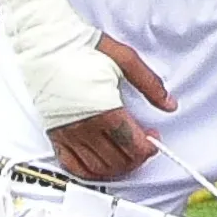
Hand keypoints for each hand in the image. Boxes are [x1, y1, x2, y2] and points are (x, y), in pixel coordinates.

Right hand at [48, 35, 173, 182]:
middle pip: (118, 161)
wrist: (47, 45)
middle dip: (137, 158)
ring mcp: (67, 134)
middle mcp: (84, 127)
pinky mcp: (54, 135)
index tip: (154, 139)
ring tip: (126, 153)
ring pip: (97, 168)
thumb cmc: (84, 49)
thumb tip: (169, 104)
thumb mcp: (126, 60)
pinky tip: (101, 163)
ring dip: (117, 166)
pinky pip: (72, 166)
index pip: (133, 146)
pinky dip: (90, 171)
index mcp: (105, 111)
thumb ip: (150, 85)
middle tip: (144, 145)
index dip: (149, 148)